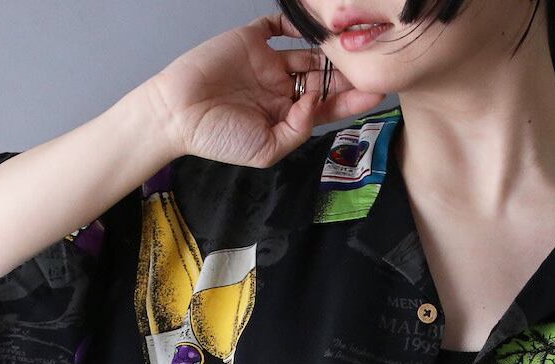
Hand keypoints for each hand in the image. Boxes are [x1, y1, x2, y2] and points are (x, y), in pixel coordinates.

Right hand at [147, 13, 386, 168]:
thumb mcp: (267, 149)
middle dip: (346, 72)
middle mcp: (282, 89)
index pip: (327, 107)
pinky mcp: (251, 40)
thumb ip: (298, 130)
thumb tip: (318, 101)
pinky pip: (279, 26)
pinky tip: (314, 24)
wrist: (178, 114)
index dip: (352, 99)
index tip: (376, 91)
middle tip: (370, 64)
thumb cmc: (219, 138)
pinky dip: (296, 22)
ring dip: (328, 49)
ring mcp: (268, 63)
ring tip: (348, 45)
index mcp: (287, 116)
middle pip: (323, 77)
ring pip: (307, 51)